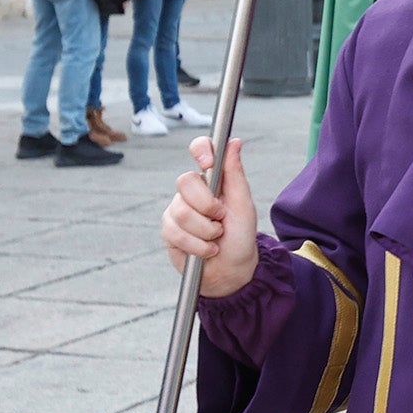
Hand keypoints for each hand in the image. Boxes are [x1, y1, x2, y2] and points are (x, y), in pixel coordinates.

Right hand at [161, 137, 258, 296]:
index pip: (200, 150)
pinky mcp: (168, 231)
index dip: (200, 149)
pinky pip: (175, 232)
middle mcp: (192, 191)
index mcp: (213, 179)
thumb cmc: (241, 236)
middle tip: (221, 218)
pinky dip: (197, 245)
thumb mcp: (243, 204)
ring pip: (181, 211)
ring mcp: (177, 210)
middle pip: (185, 182)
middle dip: (208, 205)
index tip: (207, 162)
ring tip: (216, 237)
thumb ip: (235, 174)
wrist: (231, 270)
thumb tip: (234, 142)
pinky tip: (206, 250)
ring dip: (205, 230)